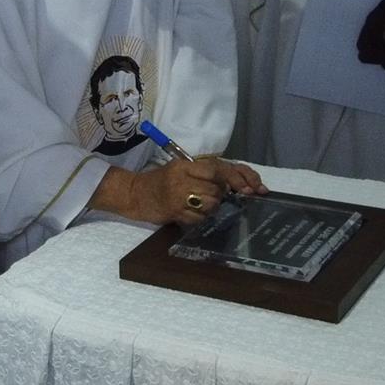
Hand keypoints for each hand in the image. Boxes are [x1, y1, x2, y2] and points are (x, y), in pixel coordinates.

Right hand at [92, 157, 239, 224]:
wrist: (135, 193)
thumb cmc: (160, 180)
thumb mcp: (181, 169)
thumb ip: (203, 173)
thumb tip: (235, 183)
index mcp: (184, 165)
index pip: (217, 169)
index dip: (236, 179)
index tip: (250, 189)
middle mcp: (182, 179)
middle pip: (216, 189)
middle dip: (221, 195)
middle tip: (213, 196)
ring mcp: (177, 196)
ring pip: (211, 204)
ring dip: (212, 207)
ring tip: (201, 205)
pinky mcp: (174, 212)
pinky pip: (199, 218)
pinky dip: (200, 218)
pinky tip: (191, 213)